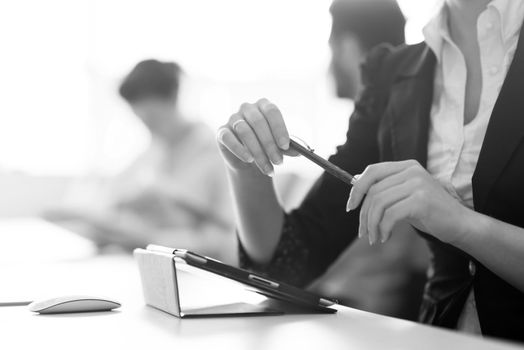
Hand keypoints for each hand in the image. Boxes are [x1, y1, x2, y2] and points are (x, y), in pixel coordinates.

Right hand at [217, 98, 297, 175]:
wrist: (248, 160)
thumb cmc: (266, 147)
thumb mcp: (279, 147)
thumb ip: (287, 147)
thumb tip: (298, 151)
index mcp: (264, 105)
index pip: (272, 111)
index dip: (279, 128)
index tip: (285, 146)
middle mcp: (247, 108)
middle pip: (258, 122)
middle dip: (270, 144)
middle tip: (278, 162)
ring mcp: (233, 118)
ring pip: (245, 132)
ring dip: (258, 152)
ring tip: (267, 168)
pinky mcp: (222, 132)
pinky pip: (229, 138)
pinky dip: (240, 150)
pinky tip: (249, 160)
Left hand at [345, 160, 473, 245]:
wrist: (460, 224)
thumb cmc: (430, 212)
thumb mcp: (405, 196)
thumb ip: (385, 190)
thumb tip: (356, 187)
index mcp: (407, 166)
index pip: (372, 171)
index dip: (357, 189)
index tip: (350, 207)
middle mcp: (412, 170)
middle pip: (373, 190)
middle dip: (363, 214)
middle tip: (362, 232)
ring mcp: (417, 184)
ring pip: (378, 203)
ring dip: (371, 224)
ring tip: (374, 238)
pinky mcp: (421, 200)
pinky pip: (390, 215)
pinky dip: (383, 228)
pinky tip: (385, 237)